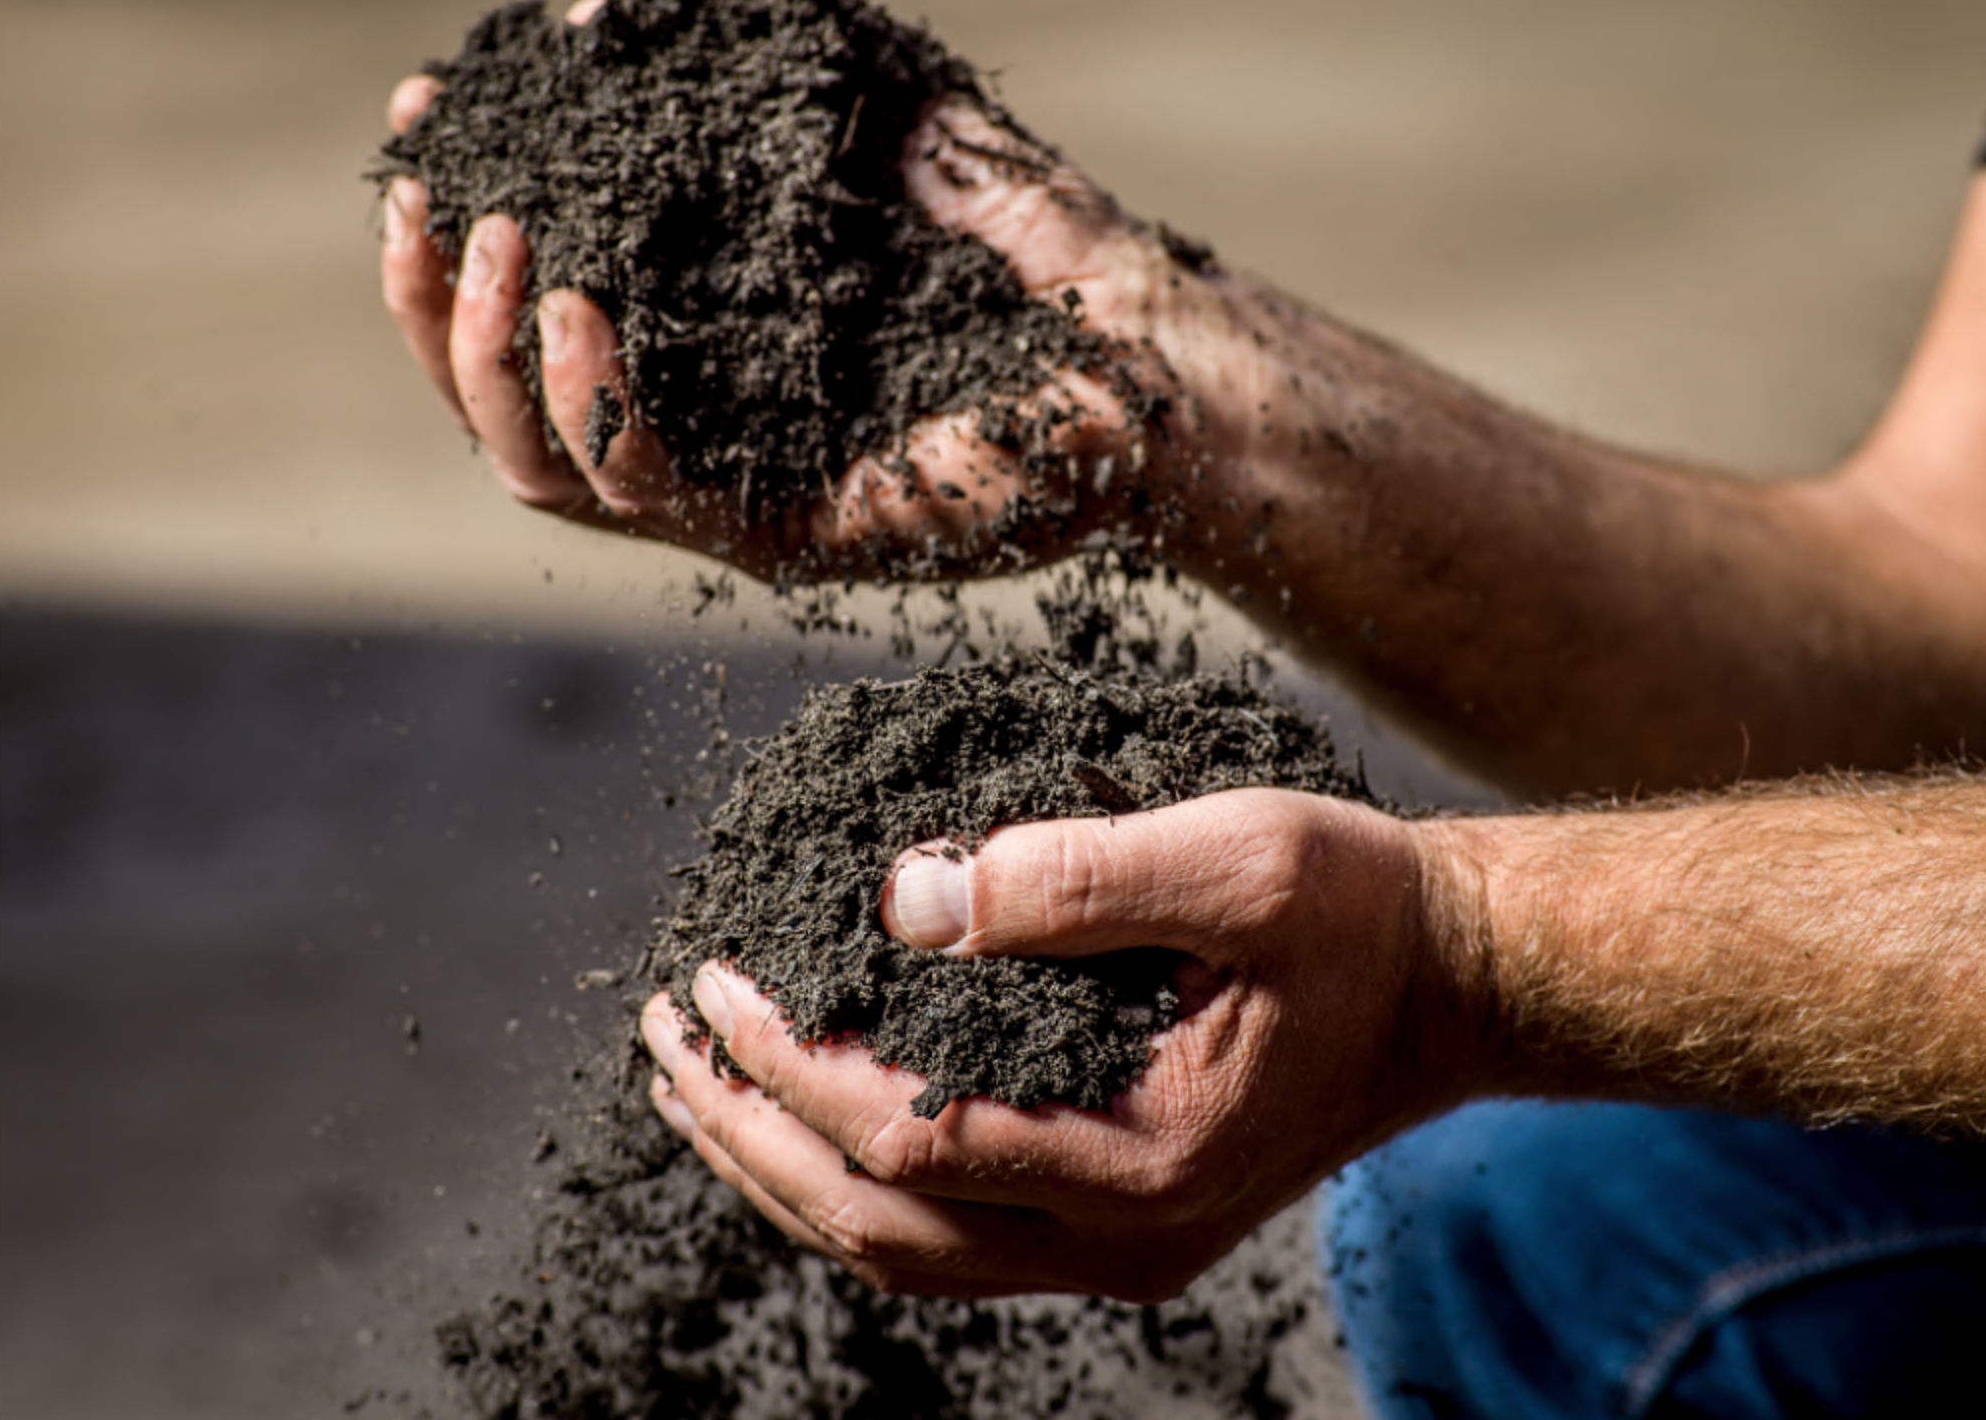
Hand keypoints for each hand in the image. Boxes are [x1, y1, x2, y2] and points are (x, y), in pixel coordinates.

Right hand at [378, 0, 1211, 579]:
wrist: (1148, 349)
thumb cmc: (1031, 245)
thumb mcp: (873, 127)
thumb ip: (750, 90)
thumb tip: (605, 23)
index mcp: (699, 349)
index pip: (527, 311)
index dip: (451, 227)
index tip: (421, 130)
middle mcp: (700, 430)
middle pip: (497, 402)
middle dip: (434, 301)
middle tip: (438, 196)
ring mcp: (735, 493)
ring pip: (537, 460)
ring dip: (487, 351)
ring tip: (502, 240)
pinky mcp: (782, 540)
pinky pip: (642, 493)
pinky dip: (591, 402)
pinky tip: (581, 303)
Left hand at [638, 789, 1494, 1300]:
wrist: (1448, 985)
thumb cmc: (1357, 915)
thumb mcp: (1241, 859)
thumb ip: (1077, 875)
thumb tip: (906, 896)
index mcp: (1143, 1161)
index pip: (909, 1136)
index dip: (791, 1063)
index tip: (713, 977)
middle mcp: (1122, 1239)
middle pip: (878, 1225)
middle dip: (749, 1132)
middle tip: (663, 1039)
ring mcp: (1118, 1249)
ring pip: (902, 1251)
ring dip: (783, 1172)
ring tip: (695, 1089)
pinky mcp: (1117, 1224)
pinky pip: (948, 1237)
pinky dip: (855, 1184)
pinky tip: (807, 1122)